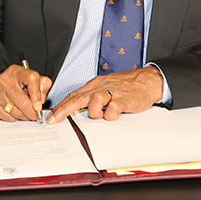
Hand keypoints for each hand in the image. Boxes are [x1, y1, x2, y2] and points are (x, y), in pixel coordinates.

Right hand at [0, 64, 51, 121]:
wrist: (3, 82)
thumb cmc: (20, 82)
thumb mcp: (34, 79)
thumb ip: (43, 86)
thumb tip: (40, 102)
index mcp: (18, 71)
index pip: (32, 80)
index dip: (37, 96)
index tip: (39, 107)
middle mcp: (5, 80)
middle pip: (22, 101)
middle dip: (31, 113)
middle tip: (35, 116)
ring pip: (14, 111)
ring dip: (23, 117)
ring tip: (26, 115)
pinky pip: (5, 116)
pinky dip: (12, 118)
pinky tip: (15, 113)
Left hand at [47, 66, 163, 123]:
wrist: (148, 79)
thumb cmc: (126, 85)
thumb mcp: (106, 87)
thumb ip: (92, 96)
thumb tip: (77, 106)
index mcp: (96, 85)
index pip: (75, 95)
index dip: (62, 105)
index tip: (52, 116)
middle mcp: (102, 88)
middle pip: (79, 98)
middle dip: (64, 109)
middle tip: (54, 119)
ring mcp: (114, 93)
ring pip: (95, 102)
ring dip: (96, 111)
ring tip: (104, 113)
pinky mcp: (126, 100)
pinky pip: (114, 108)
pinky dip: (111, 113)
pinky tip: (114, 112)